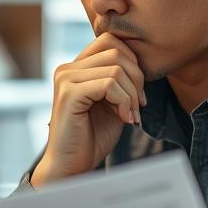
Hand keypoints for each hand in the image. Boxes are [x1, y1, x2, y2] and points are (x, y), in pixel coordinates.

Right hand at [31, 33, 145, 186]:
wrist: (72, 166)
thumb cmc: (92, 137)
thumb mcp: (113, 103)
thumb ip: (121, 81)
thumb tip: (142, 65)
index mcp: (76, 67)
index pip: (111, 40)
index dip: (133, 63)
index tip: (138, 95)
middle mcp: (67, 68)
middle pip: (117, 50)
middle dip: (137, 78)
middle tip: (138, 106)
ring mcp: (66, 79)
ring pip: (116, 68)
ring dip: (132, 94)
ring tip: (131, 115)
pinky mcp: (68, 94)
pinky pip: (108, 84)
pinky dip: (124, 101)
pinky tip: (124, 118)